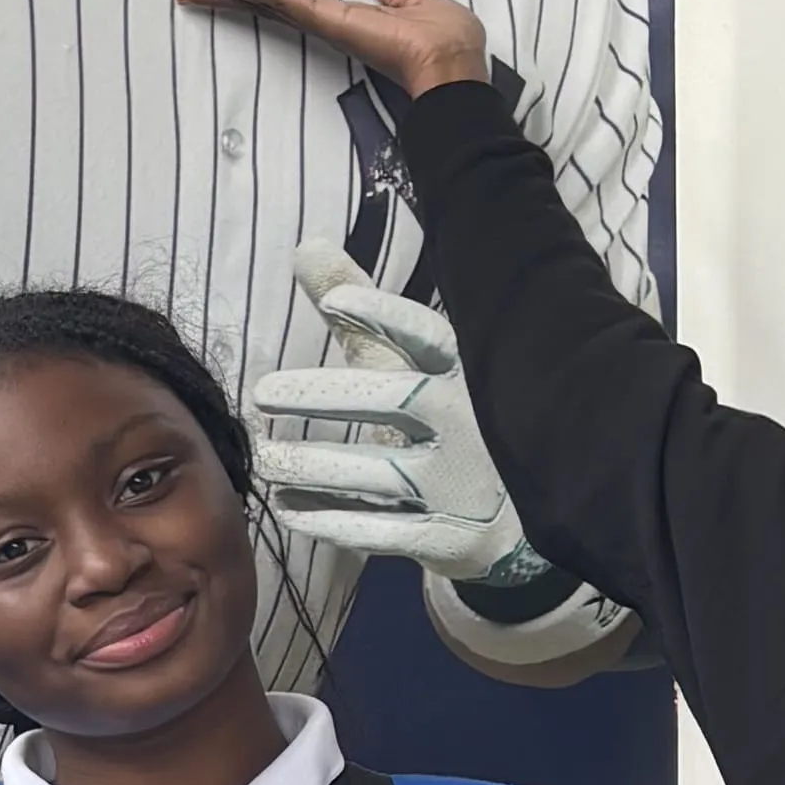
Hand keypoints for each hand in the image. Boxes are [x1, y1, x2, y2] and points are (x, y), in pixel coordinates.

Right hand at [174, 0, 492, 103]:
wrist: (450, 66)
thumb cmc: (445, 40)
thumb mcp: (419, 2)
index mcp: (347, 19)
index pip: (293, 4)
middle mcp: (327, 24)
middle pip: (268, 6)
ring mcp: (323, 25)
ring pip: (267, 3)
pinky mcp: (326, 22)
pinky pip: (284, 2)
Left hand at [248, 254, 527, 577]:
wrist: (521, 518)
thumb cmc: (450, 424)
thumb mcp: (414, 368)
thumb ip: (360, 316)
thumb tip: (305, 246)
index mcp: (465, 373)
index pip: (428, 335)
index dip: (385, 316)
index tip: (336, 303)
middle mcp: (469, 423)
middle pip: (397, 401)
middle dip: (328, 394)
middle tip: (263, 391)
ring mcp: (463, 483)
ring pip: (383, 472)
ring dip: (316, 467)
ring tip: (264, 459)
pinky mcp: (452, 537)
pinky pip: (384, 531)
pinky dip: (333, 521)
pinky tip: (288, 508)